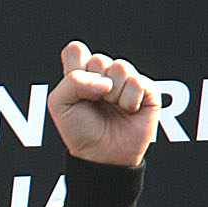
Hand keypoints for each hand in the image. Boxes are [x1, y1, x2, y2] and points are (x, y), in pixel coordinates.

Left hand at [47, 41, 158, 166]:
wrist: (102, 156)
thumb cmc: (79, 131)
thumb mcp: (60, 105)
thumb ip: (72, 81)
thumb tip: (106, 81)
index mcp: (82, 73)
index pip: (76, 50)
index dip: (75, 67)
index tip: (75, 88)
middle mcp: (104, 74)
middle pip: (98, 58)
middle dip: (93, 85)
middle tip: (95, 104)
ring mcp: (126, 80)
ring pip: (120, 67)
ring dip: (113, 94)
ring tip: (112, 108)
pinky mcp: (147, 89)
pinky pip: (138, 82)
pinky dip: (130, 100)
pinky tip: (128, 111)